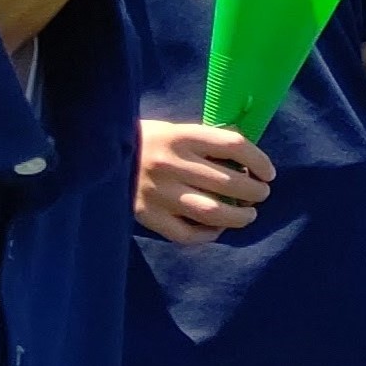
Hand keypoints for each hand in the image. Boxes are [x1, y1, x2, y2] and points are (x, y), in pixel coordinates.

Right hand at [135, 121, 273, 244]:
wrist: (96, 153)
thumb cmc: (147, 141)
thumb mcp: (176, 130)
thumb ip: (206, 143)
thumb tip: (247, 161)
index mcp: (181, 136)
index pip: (234, 145)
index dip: (259, 160)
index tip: (269, 173)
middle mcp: (171, 163)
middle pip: (229, 182)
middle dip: (255, 192)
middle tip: (261, 195)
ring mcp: (159, 192)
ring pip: (212, 211)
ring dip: (239, 217)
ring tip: (248, 215)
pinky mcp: (147, 215)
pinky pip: (186, 234)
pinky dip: (208, 234)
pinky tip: (217, 229)